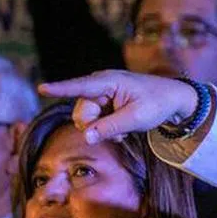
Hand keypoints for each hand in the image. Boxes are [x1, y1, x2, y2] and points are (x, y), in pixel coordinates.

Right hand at [38, 70, 199, 144]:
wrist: (174, 100)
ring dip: (101, 129)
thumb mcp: (135, 118)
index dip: (60, 88)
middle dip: (94, 126)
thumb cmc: (157, 104)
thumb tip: (85, 136)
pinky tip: (121, 130)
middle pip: (82, 111)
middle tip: (117, 133)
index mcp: (108, 81)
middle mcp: (101, 84)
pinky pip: (95, 121)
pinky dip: (106, 128)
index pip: (80, 86)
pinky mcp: (106, 103)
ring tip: (122, 131)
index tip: (41, 88)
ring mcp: (103, 94)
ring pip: (87, 119)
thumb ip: (109, 127)